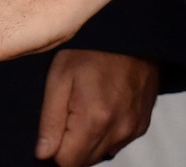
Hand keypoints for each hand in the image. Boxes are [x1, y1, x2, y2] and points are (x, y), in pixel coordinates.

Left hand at [35, 50, 162, 165]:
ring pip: (102, 153)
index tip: (53, 126)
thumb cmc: (90, 49)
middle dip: (71, 145)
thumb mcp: (59, 77)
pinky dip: (107, 131)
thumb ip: (50, 120)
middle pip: (85, 161)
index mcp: (94, 120)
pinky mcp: (142, 124)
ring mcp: (133, 129)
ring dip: (90, 139)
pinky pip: (118, 141)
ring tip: (86, 105)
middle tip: (69, 110)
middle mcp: (118, 130)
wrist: (129, 32)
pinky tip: (103, 106)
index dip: (54, 148)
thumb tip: (43, 154)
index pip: (67, 162)